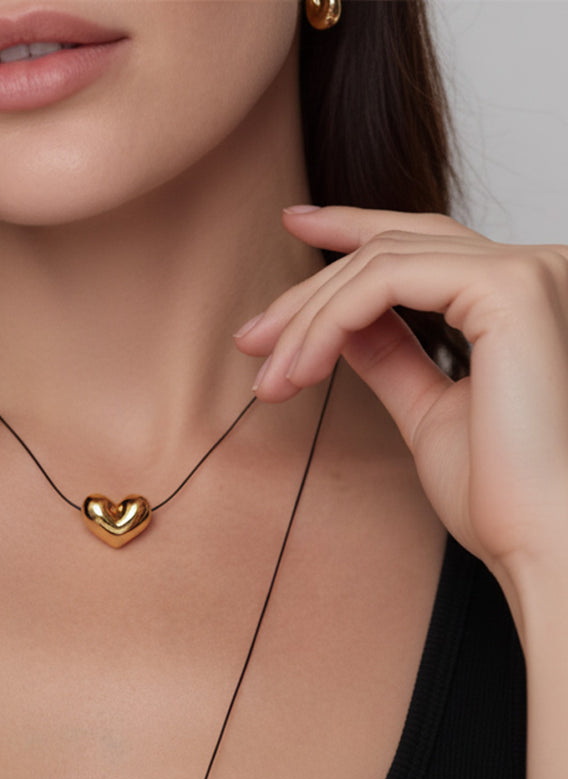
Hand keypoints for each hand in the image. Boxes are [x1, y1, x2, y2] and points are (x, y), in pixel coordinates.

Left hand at [235, 205, 567, 606]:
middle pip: (392, 249)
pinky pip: (386, 281)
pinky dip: (329, 322)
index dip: (354, 227)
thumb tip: (344, 327)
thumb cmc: (500, 496)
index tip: (295, 225)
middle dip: (309, 293)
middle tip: (251, 340)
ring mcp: (526, 273)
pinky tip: (301, 369)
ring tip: (270, 379)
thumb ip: (391, 355)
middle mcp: (533, 271)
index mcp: (519, 298)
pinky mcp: (508, 288)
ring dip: (308, 320)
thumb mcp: (427, 410)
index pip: (425, 244)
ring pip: (380, 262)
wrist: (539, 541)